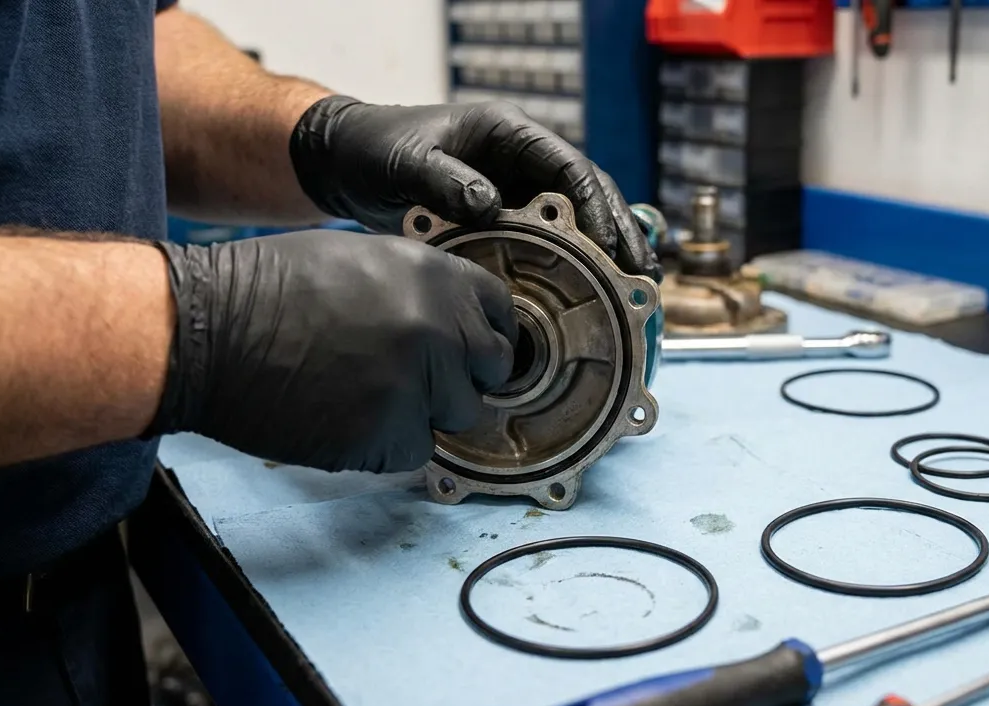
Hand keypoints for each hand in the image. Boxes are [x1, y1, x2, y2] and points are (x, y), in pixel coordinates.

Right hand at [149, 230, 515, 472]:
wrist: (205, 331)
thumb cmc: (267, 289)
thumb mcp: (363, 259)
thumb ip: (423, 290)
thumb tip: (459, 323)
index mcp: (436, 276)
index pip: (500, 315)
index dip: (482, 335)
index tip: (467, 350)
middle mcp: (438, 330)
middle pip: (489, 373)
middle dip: (458, 378)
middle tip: (411, 377)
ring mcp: (416, 386)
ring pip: (456, 417)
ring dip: (423, 413)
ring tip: (363, 392)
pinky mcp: (388, 436)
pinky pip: (414, 451)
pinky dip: (386, 443)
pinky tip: (343, 417)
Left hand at [289, 96, 659, 280]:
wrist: (344, 164)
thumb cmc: (374, 149)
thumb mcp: (406, 162)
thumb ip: (446, 182)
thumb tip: (490, 206)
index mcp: (508, 133)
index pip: (569, 167)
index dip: (597, 206)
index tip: (610, 243)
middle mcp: (521, 159)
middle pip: (587, 195)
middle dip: (619, 232)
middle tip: (643, 271)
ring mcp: (515, 189)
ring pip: (575, 219)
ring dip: (605, 250)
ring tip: (635, 285)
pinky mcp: (504, 218)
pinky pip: (548, 240)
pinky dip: (573, 263)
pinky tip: (593, 289)